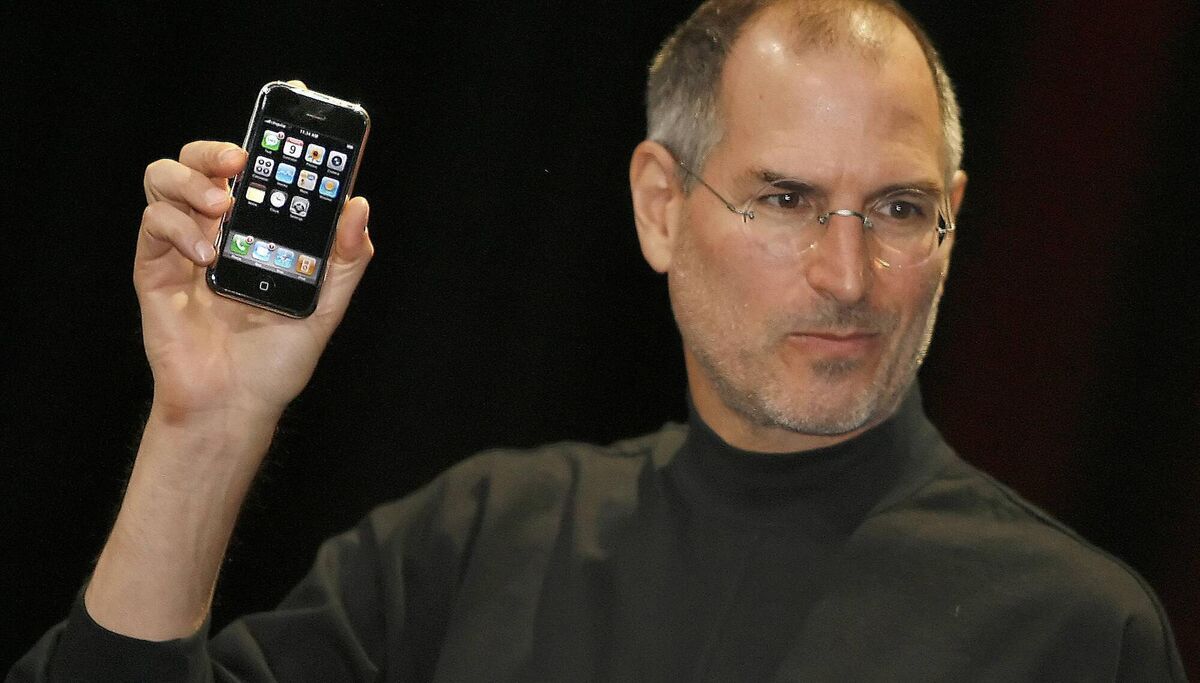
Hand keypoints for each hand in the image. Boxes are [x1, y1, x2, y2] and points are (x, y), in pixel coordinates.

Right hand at [136, 140, 372, 423]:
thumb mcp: (326, 307)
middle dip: (216, 149)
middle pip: (201, 161)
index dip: (266, 137)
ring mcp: (183, 246)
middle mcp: (218, 230)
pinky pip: (153, 223)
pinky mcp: (155, 269)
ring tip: (221, 207)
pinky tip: (206, 255)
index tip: (285, 115)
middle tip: (241, 161)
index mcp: (258, 231)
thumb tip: (358, 206)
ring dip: (192, 181)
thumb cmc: (277, 361)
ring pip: (165, 177)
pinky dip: (178, 228)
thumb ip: (346, 260)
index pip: (255, 170)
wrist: (234, 405)